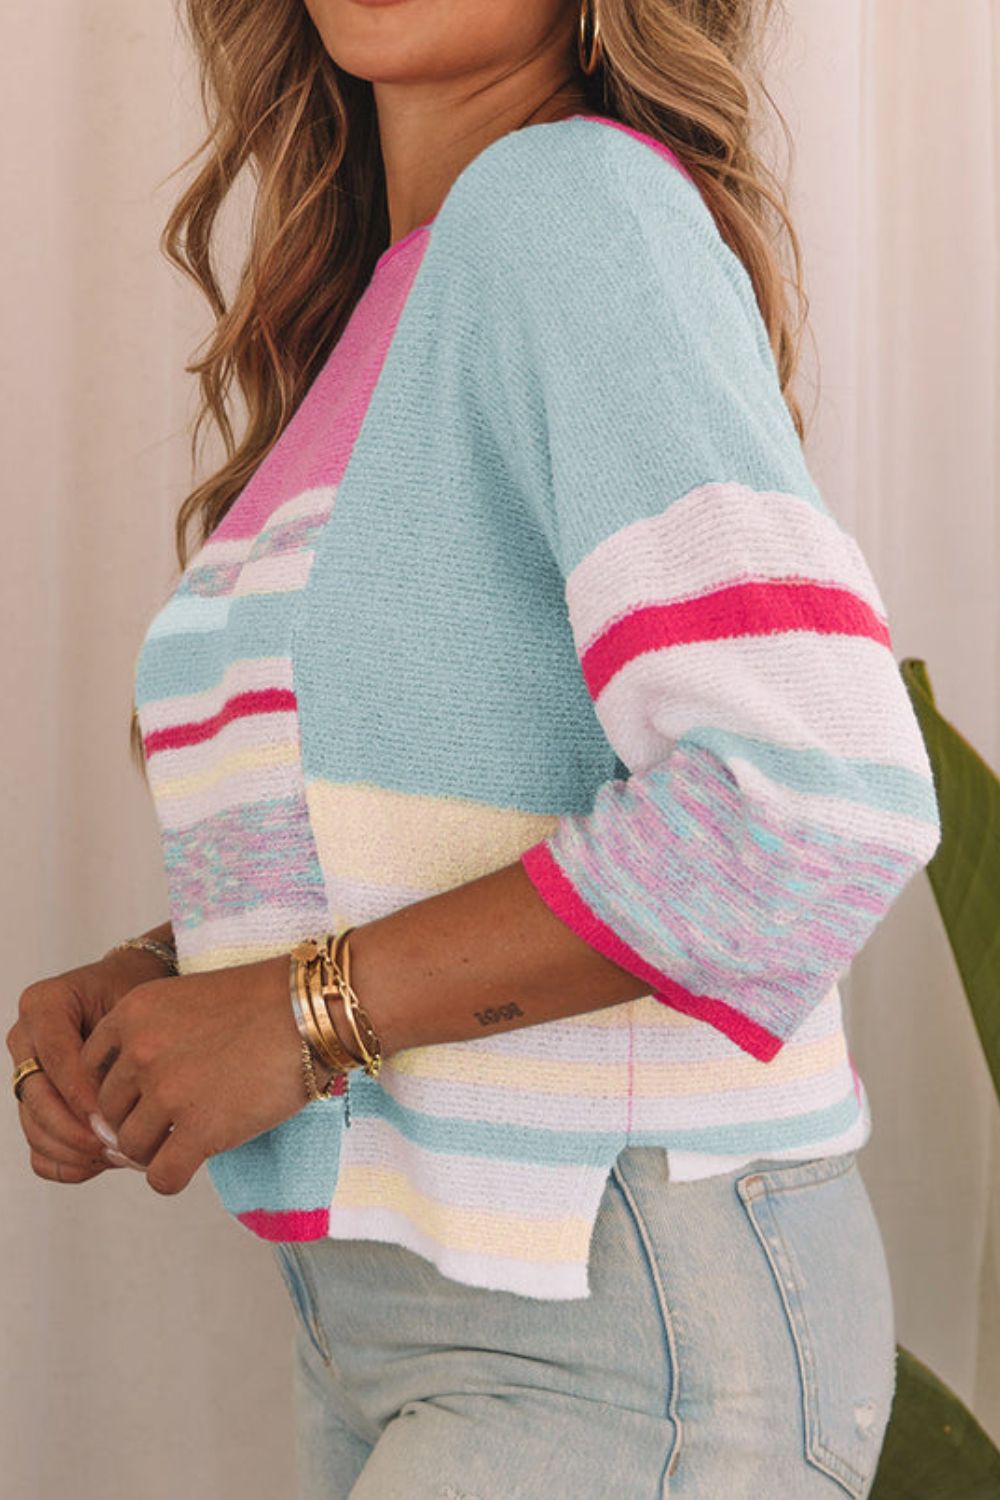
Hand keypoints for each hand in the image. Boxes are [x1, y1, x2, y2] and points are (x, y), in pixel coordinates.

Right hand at [7, 946, 179, 1184]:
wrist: (130, 988)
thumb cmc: (135, 990)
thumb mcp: (134, 1004)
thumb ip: (122, 1045)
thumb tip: (120, 1107)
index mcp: (44, 1004)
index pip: (55, 1058)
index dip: (80, 1094)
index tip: (110, 1119)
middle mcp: (26, 1039)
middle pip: (37, 1098)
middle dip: (75, 1130)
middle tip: (116, 1146)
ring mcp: (25, 1073)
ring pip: (34, 1127)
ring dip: (73, 1151)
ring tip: (117, 1156)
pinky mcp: (34, 1104)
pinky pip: (37, 1147)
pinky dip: (66, 1163)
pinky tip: (101, 1162)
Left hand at [77, 954, 307, 1196]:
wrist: (313, 1008)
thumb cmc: (262, 1001)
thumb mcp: (187, 999)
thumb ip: (150, 1037)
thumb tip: (132, 1100)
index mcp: (132, 1013)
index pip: (88, 1070)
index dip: (115, 1090)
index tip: (141, 1097)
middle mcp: (140, 1052)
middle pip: (106, 1112)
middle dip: (132, 1123)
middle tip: (165, 1126)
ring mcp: (169, 1092)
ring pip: (130, 1147)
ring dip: (153, 1151)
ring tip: (184, 1141)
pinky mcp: (200, 1129)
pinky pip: (161, 1176)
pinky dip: (172, 1177)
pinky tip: (193, 1163)